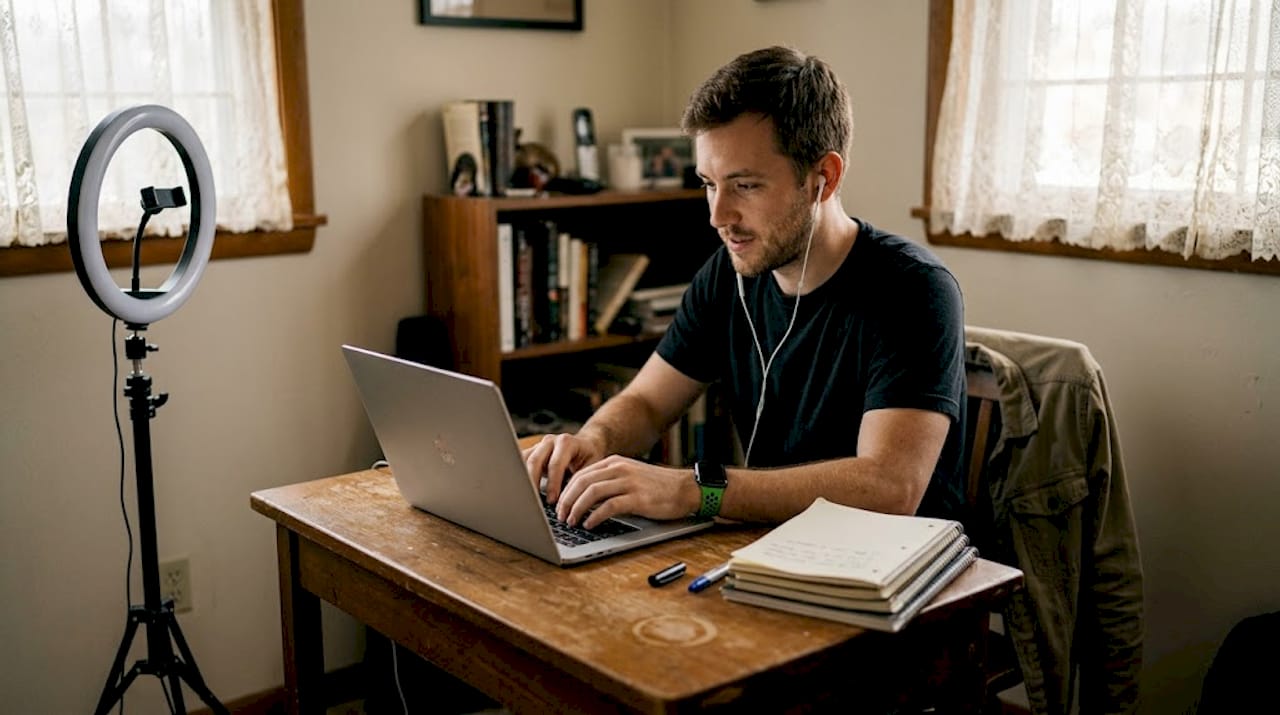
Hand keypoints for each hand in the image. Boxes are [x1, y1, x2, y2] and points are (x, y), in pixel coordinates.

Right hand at [522, 432, 603, 503]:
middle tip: (534, 501)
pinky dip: (519, 476)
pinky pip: (520, 463)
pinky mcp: (532, 452)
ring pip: (524, 461)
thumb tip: (571, 500)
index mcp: (566, 442)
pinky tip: (520, 490)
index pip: (555, 464)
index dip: (553, 484)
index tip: (552, 500)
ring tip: (525, 498)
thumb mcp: (591, 466)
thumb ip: (580, 479)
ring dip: (523, 480)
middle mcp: (550, 441)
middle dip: (533, 483)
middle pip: (535, 461)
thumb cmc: (589, 457)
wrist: (586, 444)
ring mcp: (539, 446)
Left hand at [554, 455, 700, 528]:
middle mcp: (620, 469)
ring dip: (577, 508)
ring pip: (591, 492)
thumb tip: (584, 498)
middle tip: (560, 516)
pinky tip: (589, 525)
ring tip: (571, 522)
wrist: (686, 488)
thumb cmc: (658, 487)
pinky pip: (609, 506)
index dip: (566, 491)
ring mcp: (629, 482)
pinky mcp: (638, 498)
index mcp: (615, 462)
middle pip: (582, 482)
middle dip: (566, 501)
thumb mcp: (630, 477)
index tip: (559, 506)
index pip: (581, 474)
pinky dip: (595, 516)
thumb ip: (610, 482)